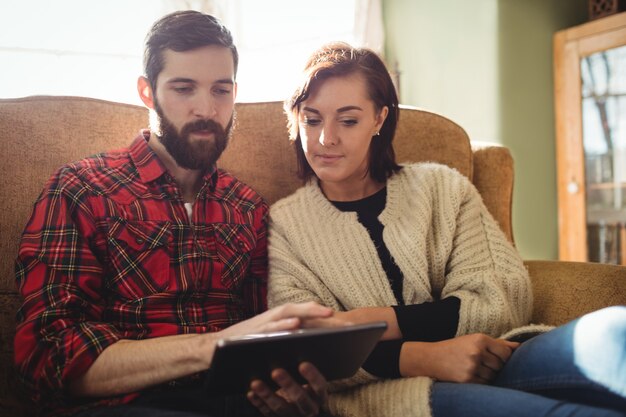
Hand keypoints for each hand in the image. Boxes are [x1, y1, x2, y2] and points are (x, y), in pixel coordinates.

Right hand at [220, 302, 332, 338]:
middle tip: (336, 313)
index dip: (318, 314)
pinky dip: (282, 324)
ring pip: (285, 313)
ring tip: (324, 312)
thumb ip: (282, 340)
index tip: (338, 318)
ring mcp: (259, 324)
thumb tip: (303, 343)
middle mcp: (268, 318)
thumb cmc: (239, 348)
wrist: (210, 352)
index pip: (299, 314)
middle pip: (296, 309)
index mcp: (273, 321)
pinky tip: (296, 325)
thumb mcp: (264, 343)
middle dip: (316, 310)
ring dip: (305, 311)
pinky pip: (269, 327)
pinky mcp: (250, 333)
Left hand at [247, 362, 327, 416]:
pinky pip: (268, 413)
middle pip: (300, 398)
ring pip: (281, 408)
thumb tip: (298, 335)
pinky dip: (259, 403)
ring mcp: (294, 415)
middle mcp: (309, 407)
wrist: (296, 404)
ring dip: (268, 395)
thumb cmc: (302, 379)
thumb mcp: (307, 373)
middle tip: (276, 371)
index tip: (303, 364)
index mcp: (319, 395)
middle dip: (288, 384)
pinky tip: (251, 393)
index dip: (312, 376)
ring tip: (256, 382)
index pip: (320, 386)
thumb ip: (305, 362)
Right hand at [400, 333, 518, 382]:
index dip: (504, 357)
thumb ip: (497, 343)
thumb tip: (519, 346)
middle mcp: (477, 352)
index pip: (505, 352)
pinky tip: (471, 375)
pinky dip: (481, 382)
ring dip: (488, 375)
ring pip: (493, 376)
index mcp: (479, 339)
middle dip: (494, 366)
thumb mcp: (473, 340)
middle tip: (482, 363)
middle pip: (500, 365)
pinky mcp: (467, 379)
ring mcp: (472, 366)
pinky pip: (485, 384)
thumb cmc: (455, 348)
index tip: (496, 357)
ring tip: (475, 368)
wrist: (430, 358)